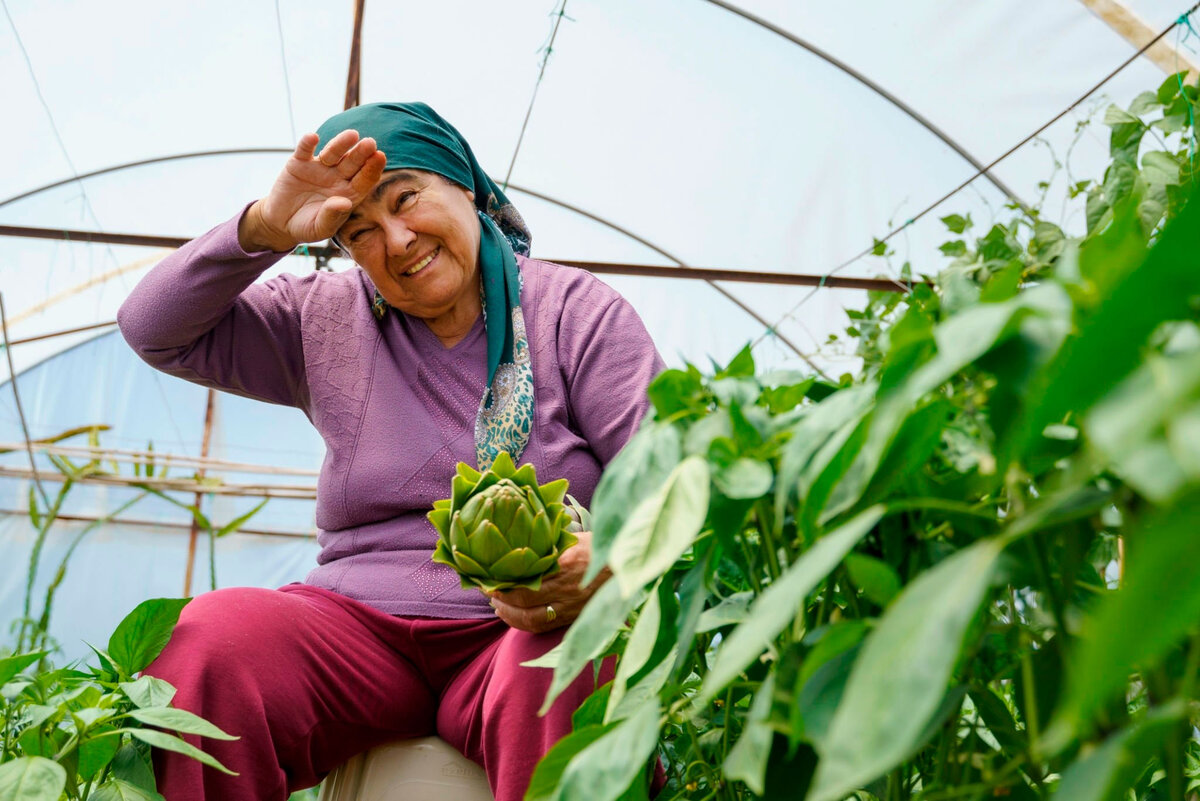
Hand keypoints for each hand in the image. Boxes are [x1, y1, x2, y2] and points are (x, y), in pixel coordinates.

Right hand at [238, 129, 386, 251]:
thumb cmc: (307, 227)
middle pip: (352, 162)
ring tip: (352, 135)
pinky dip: (307, 143)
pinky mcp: (299, 163)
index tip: (380, 157)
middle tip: (370, 142)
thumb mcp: (320, 228)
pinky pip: (304, 151)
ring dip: (341, 143)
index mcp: (349, 193)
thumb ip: (332, 216)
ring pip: (333, 153)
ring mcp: (319, 168)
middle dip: (361, 153)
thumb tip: (345, 203)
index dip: (372, 168)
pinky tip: (313, 137)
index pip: (364, 179)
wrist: (281, 223)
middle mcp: (337, 177)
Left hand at [487, 530, 610, 632]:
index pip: (526, 579)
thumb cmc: (599, 548)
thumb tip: (518, 542)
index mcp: (566, 564)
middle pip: (525, 601)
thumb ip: (549, 544)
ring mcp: (572, 606)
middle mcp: (567, 588)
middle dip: (501, 599)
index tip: (490, 577)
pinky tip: (516, 617)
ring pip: (533, 620)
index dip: (503, 583)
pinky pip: (545, 627)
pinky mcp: (575, 618)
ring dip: (510, 616)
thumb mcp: (574, 538)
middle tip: (489, 592)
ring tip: (498, 606)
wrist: (627, 569)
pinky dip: (526, 624)